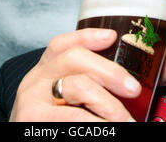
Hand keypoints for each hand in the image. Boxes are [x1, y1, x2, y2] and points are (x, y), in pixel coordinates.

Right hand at [9, 28, 140, 121]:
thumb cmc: (53, 125)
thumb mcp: (62, 102)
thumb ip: (84, 88)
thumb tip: (125, 85)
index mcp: (42, 73)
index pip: (61, 45)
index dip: (87, 37)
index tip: (112, 36)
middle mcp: (34, 82)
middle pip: (74, 58)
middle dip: (110, 71)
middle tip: (133, 89)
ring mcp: (32, 101)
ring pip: (79, 86)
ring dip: (110, 105)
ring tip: (126, 120)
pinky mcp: (34, 120)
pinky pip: (76, 117)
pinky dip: (100, 124)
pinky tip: (109, 128)